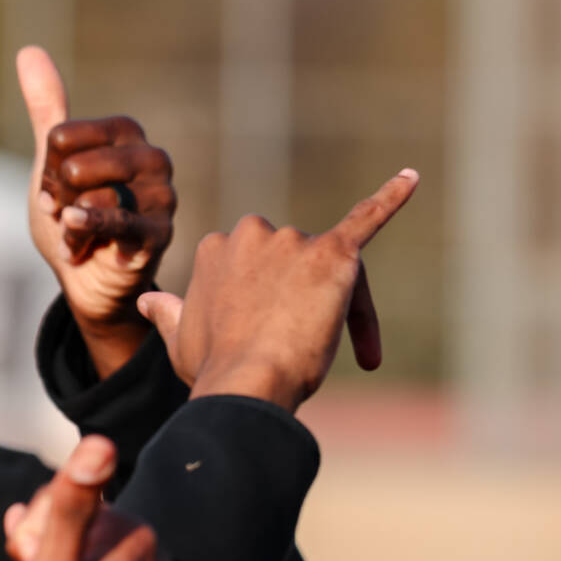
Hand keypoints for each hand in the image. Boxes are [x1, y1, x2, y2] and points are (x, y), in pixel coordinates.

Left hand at [19, 48, 177, 377]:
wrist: (88, 280)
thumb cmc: (76, 216)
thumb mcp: (53, 163)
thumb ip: (47, 109)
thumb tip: (29, 50)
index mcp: (128, 135)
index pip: (64, 134)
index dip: (47, 166)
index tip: (57, 186)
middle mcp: (153, 160)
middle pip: (78, 163)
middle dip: (57, 195)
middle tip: (66, 212)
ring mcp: (162, 198)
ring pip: (95, 194)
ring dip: (69, 220)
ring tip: (75, 232)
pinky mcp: (160, 235)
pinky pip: (120, 222)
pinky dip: (90, 225)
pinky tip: (73, 230)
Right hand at [137, 169, 418, 409]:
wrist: (247, 382)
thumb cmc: (215, 369)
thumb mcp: (182, 338)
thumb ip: (170, 313)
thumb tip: (148, 299)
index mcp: (216, 247)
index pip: (260, 270)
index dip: (272, 309)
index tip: (266, 342)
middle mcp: (252, 233)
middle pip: (297, 263)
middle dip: (304, 300)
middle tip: (301, 344)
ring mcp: (293, 241)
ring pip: (329, 267)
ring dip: (335, 304)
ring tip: (316, 343)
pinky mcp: (334, 254)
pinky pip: (368, 218)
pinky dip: (391, 197)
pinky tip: (412, 178)